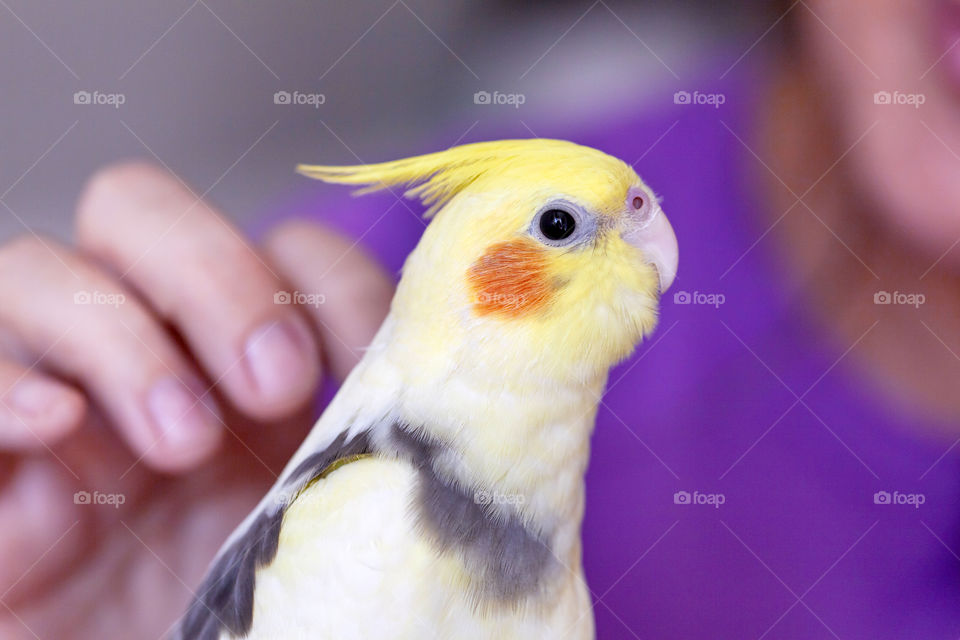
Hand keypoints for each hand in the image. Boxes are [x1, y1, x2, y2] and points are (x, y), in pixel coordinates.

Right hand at [0, 162, 392, 638]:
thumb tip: (434, 377)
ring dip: (118, 338)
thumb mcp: (329, 513)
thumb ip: (366, 437)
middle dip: (213, 277)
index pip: (280, 247)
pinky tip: (53, 425)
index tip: (366, 365)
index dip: (326, 279)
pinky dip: (1, 381)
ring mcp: (57, 397)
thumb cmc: (262, 611)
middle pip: (139, 211)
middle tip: (273, 383)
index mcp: (244, 357)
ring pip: (36, 269)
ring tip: (181, 444)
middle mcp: (148, 351)